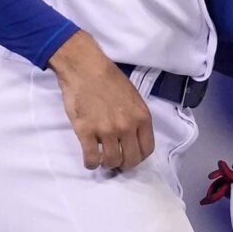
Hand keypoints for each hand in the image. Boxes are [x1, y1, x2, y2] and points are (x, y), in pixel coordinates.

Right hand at [48, 31, 153, 171]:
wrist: (85, 68)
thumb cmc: (109, 79)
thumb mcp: (133, 97)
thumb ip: (136, 118)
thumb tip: (133, 137)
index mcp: (142, 117)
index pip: (147, 149)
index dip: (138, 157)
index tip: (130, 155)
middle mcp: (127, 127)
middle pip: (131, 159)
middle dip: (124, 164)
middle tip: (115, 160)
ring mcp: (107, 130)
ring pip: (111, 161)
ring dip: (107, 164)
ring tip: (101, 159)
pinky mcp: (86, 132)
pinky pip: (91, 159)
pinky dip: (90, 163)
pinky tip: (90, 160)